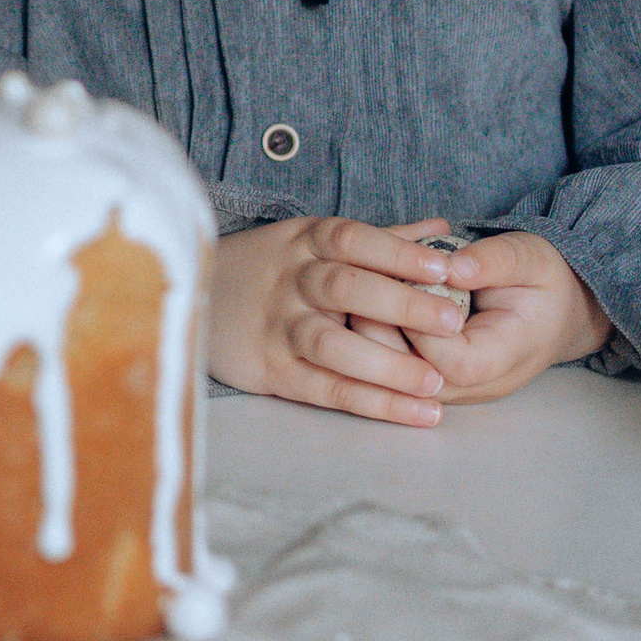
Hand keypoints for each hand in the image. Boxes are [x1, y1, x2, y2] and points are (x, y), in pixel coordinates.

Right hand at [206, 216, 485, 424]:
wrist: (188, 296)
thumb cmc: (269, 269)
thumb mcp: (312, 242)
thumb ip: (381, 239)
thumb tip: (442, 227)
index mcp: (304, 242)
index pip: (352, 239)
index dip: (398, 252)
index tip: (446, 266)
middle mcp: (289, 281)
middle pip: (345, 288)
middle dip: (401, 305)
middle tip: (452, 322)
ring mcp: (277, 327)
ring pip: (331, 345)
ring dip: (386, 365)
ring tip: (434, 382)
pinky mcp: (270, 370)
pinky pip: (325, 389)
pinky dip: (373, 403)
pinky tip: (416, 413)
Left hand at [360, 228, 611, 403]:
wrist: (557, 311)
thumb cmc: (543, 282)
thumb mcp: (530, 258)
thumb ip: (493, 262)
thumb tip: (453, 267)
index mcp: (507, 356)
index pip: (453, 364)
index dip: (420, 330)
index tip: (399, 286)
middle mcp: (477, 385)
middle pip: (416, 382)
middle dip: (382, 337)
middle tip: (359, 292)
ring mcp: (454, 388)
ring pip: (397, 382)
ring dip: (372, 341)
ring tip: (358, 297)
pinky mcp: (434, 380)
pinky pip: (397, 371)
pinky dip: (378, 341)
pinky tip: (365, 306)